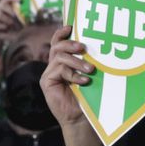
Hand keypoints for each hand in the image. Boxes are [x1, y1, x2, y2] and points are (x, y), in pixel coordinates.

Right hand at [42, 27, 101, 145]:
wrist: (81, 119)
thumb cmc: (88, 97)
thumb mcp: (88, 75)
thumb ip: (86, 61)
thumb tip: (97, 45)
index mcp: (63, 62)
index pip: (58, 42)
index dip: (61, 32)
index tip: (71, 26)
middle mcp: (54, 66)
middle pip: (57, 46)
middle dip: (70, 44)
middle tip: (84, 48)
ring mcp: (49, 74)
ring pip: (59, 57)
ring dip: (76, 61)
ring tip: (90, 69)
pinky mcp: (46, 82)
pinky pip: (58, 70)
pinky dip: (73, 74)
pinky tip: (85, 81)